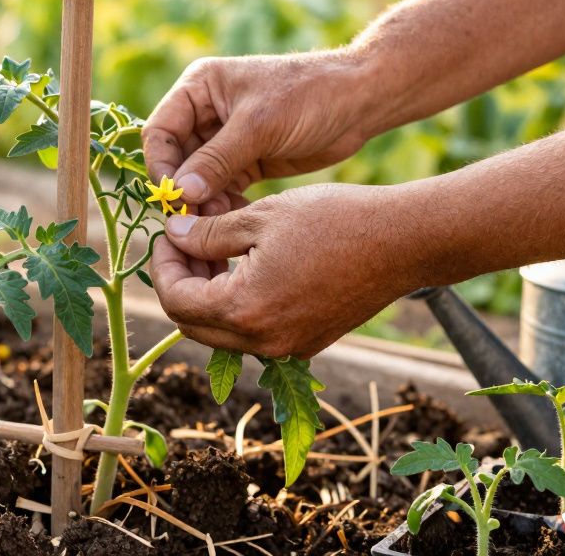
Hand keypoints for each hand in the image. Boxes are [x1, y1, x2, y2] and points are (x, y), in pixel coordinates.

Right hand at [142, 52, 374, 213]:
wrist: (359, 102)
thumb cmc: (308, 96)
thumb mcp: (259, 125)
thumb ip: (217, 160)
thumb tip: (180, 193)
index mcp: (199, 88)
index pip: (160, 131)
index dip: (161, 165)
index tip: (172, 196)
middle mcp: (206, 113)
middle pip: (175, 159)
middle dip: (183, 189)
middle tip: (191, 221)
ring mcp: (225, 140)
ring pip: (197, 179)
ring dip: (202, 203)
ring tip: (215, 225)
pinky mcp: (246, 162)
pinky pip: (221, 189)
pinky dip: (223, 206)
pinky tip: (232, 222)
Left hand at [149, 183, 424, 357]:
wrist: (403, 241)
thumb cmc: (333, 220)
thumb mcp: (261, 216)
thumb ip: (207, 233)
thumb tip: (172, 235)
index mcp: (245, 310)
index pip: (175, 300)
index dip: (161, 265)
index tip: (166, 233)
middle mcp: (263, 341)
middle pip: (192, 324)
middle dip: (180, 281)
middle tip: (183, 240)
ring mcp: (287, 348)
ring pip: (222, 331)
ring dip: (208, 293)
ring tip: (213, 246)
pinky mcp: (307, 342)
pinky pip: (254, 331)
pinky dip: (239, 303)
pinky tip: (245, 263)